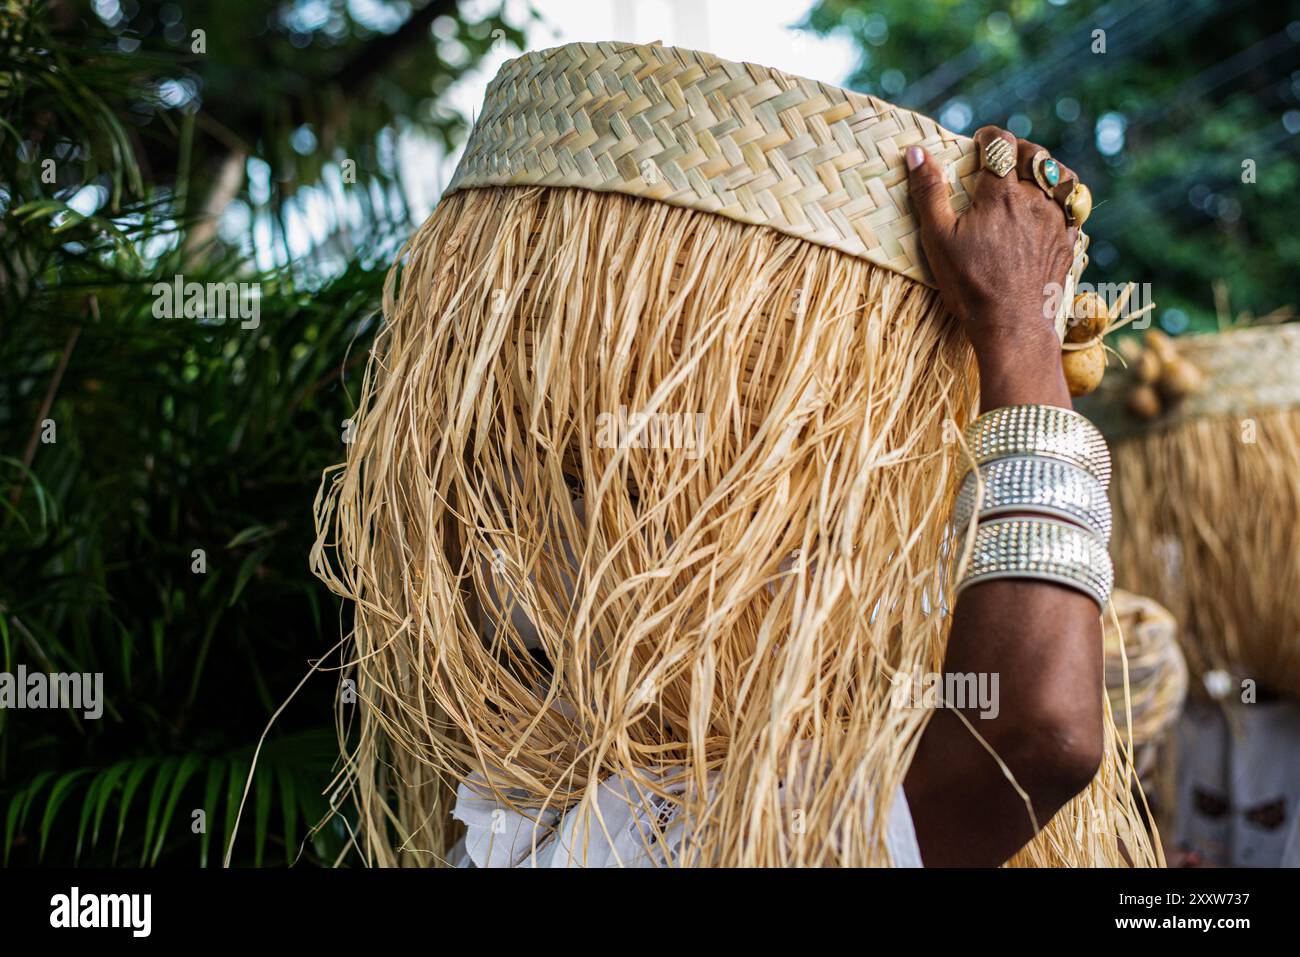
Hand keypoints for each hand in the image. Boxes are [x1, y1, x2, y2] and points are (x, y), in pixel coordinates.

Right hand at [905, 126, 1079, 409]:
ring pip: (1061, 176)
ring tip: (1030, 175)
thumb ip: (928, 192)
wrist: (1012, 326)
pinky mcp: (1068, 241)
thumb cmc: (969, 284)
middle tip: (1001, 158)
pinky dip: (1063, 197)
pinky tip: (1049, 206)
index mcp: (1000, 193)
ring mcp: (1056, 220)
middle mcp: (1034, 199)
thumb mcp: (938, 239)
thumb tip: (916, 152)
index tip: (978, 143)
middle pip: (1035, 154)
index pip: (1000, 143)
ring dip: (1046, 168)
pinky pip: (1075, 206)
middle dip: (1017, 148)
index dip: (988, 137)